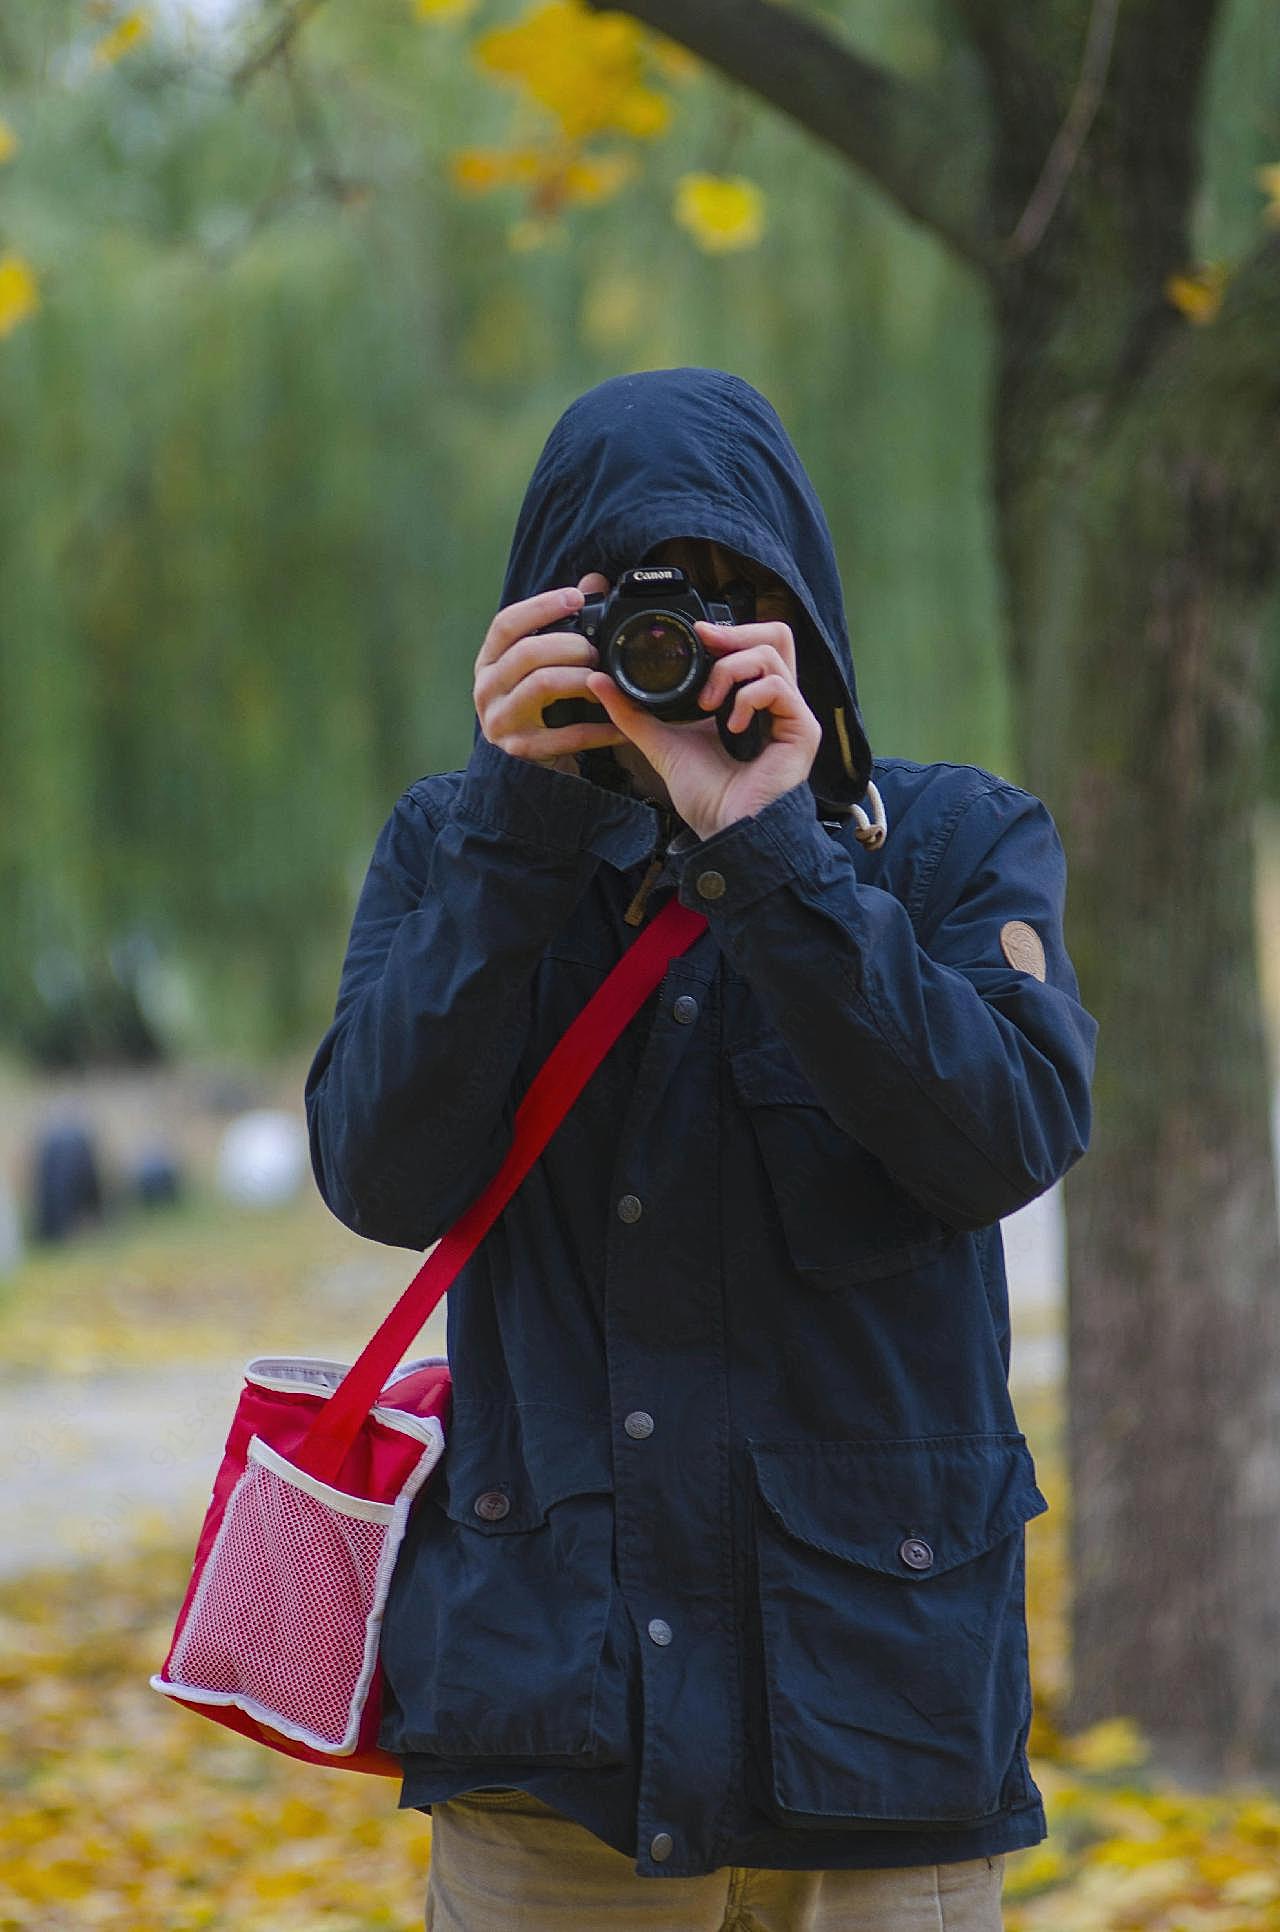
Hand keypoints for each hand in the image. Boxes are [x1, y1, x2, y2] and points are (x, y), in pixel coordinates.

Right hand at [473, 575, 626, 773]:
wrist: (529, 759)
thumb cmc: (538, 702)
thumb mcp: (542, 662)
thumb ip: (564, 622)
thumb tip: (594, 581)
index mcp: (488, 661)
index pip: (506, 624)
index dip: (541, 606)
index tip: (576, 598)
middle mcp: (486, 688)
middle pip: (527, 652)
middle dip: (570, 646)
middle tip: (596, 652)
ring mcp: (501, 720)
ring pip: (542, 685)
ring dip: (581, 678)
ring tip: (605, 681)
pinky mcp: (523, 748)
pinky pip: (567, 734)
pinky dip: (599, 729)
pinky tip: (620, 725)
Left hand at [584, 607, 820, 840]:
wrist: (723, 831)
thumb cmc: (707, 795)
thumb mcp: (662, 742)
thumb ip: (634, 712)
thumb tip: (599, 682)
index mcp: (750, 699)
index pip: (752, 644)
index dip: (727, 631)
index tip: (696, 634)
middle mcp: (776, 702)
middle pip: (776, 634)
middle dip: (736, 632)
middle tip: (706, 644)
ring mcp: (792, 714)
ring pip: (772, 652)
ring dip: (730, 669)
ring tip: (708, 704)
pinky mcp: (802, 730)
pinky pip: (778, 687)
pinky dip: (747, 697)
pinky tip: (729, 724)